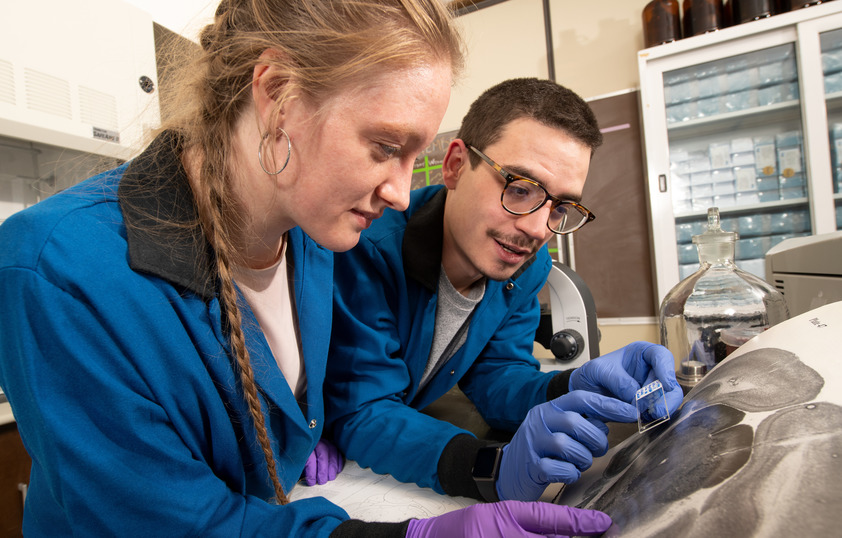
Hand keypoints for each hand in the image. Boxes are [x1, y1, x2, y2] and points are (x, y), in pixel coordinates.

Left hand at [302, 439, 343, 485]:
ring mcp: (325, 441)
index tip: (311, 483)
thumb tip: (305, 479)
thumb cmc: (301, 458)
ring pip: (332, 452)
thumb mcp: (298, 463)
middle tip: (322, 482)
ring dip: (332, 467)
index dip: (311, 472)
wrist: (303, 443)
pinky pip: (338, 451)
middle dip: (323, 470)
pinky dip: (339, 461)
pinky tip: (337, 471)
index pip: (309, 459)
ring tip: (330, 478)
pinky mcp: (332, 443)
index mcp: (305, 447)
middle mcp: (316, 442)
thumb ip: (301, 469)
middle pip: (322, 454)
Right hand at [405, 501, 610, 537]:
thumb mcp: (504, 511)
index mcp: (514, 519)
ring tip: (584, 537)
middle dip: (581, 537)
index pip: (558, 521)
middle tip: (603, 534)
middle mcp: (515, 537)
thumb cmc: (471, 526)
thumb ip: (535, 519)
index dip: (585, 523)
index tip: (606, 523)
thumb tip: (569, 528)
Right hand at [496, 391, 636, 500]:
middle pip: (576, 422)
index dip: (608, 404)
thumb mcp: (557, 428)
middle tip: (598, 449)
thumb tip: (610, 418)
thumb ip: (580, 421)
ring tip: (580, 462)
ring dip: (583, 458)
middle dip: (596, 439)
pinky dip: (570, 473)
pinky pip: (559, 469)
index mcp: (549, 408)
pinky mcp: (531, 466)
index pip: (580, 398)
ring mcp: (533, 443)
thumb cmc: (541, 449)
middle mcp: (539, 421)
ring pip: (568, 446)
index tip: (631, 412)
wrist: (507, 470)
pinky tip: (568, 473)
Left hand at [569, 341, 682, 418]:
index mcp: (640, 353)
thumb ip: (617, 381)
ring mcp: (650, 389)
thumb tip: (636, 397)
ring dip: (662, 408)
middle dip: (665, 396)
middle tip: (655, 409)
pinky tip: (645, 418)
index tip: (666, 384)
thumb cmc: (592, 374)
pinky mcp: (647, 405)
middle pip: (670, 381)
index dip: (666, 369)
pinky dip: (654, 417)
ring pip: (668, 399)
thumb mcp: (598, 370)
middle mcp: (649, 370)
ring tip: (649, 414)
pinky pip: (658, 411)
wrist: (583, 391)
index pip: (660, 355)